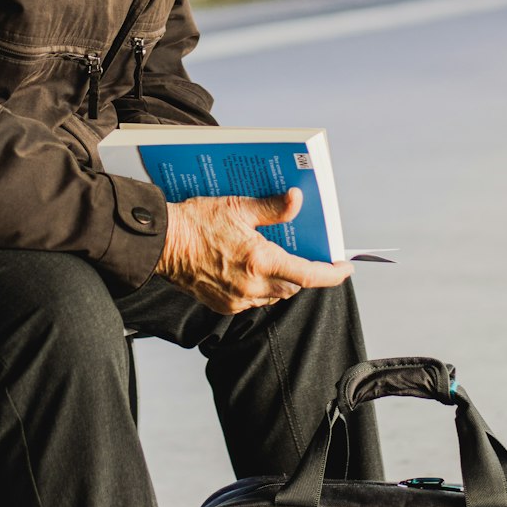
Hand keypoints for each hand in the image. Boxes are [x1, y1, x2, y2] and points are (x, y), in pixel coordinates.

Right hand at [157, 187, 352, 314]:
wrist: (162, 244)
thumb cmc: (196, 223)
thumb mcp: (237, 207)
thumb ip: (271, 208)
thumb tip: (296, 200)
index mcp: (259, 261)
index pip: (308, 275)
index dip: (331, 274)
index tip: (344, 268)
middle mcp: (251, 285)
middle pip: (292, 287)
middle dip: (302, 274)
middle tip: (303, 255)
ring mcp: (237, 299)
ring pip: (273, 296)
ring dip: (280, 281)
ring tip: (273, 259)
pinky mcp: (223, 306)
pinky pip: (252, 301)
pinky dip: (258, 288)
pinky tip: (249, 270)